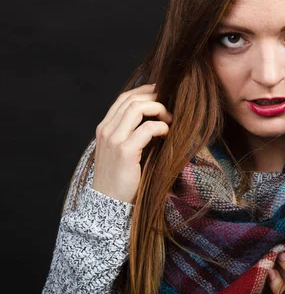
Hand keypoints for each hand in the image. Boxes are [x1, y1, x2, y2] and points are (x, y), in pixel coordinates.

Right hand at [92, 83, 172, 202]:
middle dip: (155, 97)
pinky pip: (147, 128)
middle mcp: (106, 130)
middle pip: (132, 99)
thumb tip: (155, 117)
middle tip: (171, 105)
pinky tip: (167, 134)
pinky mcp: (125, 151)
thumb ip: (132, 133)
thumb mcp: (122, 150)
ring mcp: (114, 140)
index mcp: (104, 128)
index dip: (144, 90)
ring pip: (137, 108)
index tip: (161, 92)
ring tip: (170, 119)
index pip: (124, 98)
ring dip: (159, 109)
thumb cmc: (120, 177)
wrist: (108, 203)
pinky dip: (161, 127)